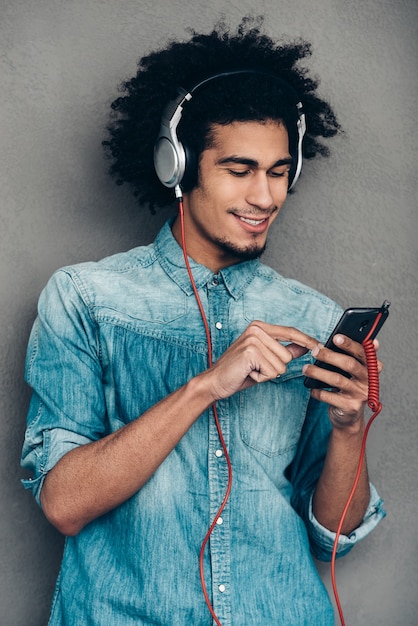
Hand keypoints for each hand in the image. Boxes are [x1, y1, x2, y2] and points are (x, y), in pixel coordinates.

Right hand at [203, 321, 317, 401]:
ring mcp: (253, 339)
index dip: (307, 341)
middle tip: (255, 368)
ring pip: (281, 365)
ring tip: (251, 370)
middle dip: (275, 367)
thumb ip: (285, 350)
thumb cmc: (240, 371)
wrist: (215, 381)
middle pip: (288, 354)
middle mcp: (257, 328)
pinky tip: (248, 373)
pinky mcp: (251, 351)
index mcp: (260, 326)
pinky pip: (272, 372)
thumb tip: (307, 345)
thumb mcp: (265, 358)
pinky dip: (261, 378)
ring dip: (268, 374)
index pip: (291, 331)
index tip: (321, 346)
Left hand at [303, 334, 382, 427]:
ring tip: (306, 369)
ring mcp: (360, 395)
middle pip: (349, 364)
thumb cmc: (349, 387)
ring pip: (337, 380)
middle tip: (314, 351)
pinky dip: (318, 392)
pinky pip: (331, 397)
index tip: (336, 337)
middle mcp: (368, 381)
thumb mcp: (356, 371)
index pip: (363, 353)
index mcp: (371, 368)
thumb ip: (358, 356)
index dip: (350, 344)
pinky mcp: (350, 408)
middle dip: (330, 356)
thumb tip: (371, 340)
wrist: (348, 415)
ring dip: (319, 372)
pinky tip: (311, 388)